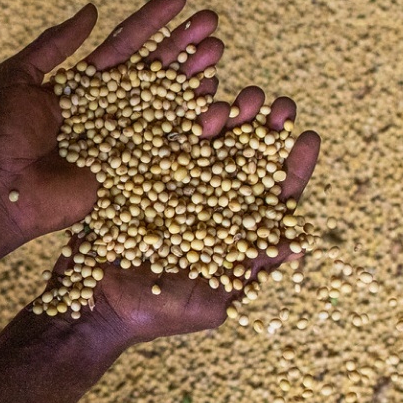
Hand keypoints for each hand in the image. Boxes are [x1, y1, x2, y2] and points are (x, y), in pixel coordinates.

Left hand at [0, 0, 230, 242]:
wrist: (0, 191)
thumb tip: (92, 10)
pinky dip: (197, 128)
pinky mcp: (134, 172)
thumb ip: (53, 45)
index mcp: (86, 86)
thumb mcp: (17, 78)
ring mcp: (126, 140)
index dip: (153, 21)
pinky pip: (173, 148)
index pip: (127, 46)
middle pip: (157, 71)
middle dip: (185, 45)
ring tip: (218, 53)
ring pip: (171, 103)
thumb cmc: (1, 135)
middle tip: (212, 21)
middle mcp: (112, 110)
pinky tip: (218, 106)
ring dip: (197, 77)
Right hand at [41, 9, 322, 347]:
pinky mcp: (144, 172)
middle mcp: (210, 202)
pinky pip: (170, 135)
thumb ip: (248, 267)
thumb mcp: (212, 299)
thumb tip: (296, 244)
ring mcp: (178, 184)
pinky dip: (187, 113)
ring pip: (213, 140)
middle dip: (265, 130)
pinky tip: (203, 90)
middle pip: (246, 158)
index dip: (293, 167)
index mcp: (234, 231)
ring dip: (233, 115)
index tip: (308, 137)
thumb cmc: (156, 312)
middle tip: (278, 106)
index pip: (273, 195)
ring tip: (245, 97)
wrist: (94, 305)